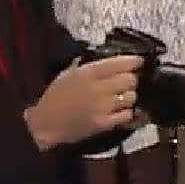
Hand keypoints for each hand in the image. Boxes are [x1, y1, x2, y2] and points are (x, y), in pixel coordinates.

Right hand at [25, 54, 143, 149]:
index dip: (134, 61)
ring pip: (131, 97)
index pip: (120, 63)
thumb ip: (86, 65)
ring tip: (124, 97)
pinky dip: (127, 112)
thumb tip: (105, 59)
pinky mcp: (104, 124)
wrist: (45, 124)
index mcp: (88, 73)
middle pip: (130, 80)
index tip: (139, 61)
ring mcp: (103, 107)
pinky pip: (127, 115)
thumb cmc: (55, 97)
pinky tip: (122, 110)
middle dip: (132, 79)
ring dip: (130, 96)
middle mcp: (98, 88)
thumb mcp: (67, 74)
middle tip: (128, 81)